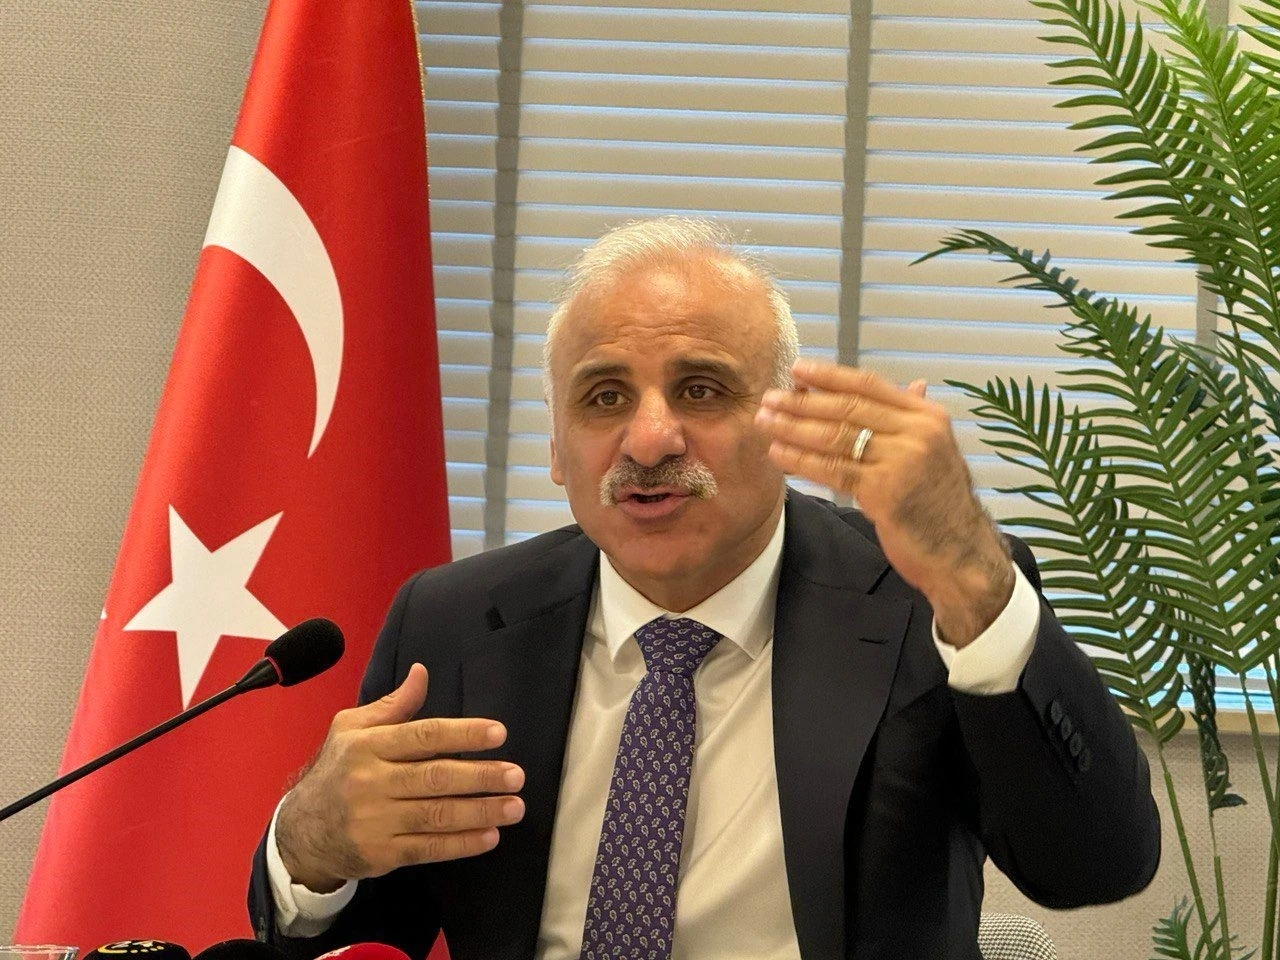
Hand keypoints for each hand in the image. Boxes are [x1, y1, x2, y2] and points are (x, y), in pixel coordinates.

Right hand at [276, 663, 525, 891]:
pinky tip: (489, 836)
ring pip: (436, 815)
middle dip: (481, 776)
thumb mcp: (352, 728)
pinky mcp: (381, 853)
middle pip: (435, 778)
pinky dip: (461, 844)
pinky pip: (428, 848)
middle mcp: (370, 781)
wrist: (301, 830)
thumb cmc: (337, 770)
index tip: (499, 733)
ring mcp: (375, 820)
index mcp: (367, 745)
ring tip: (514, 806)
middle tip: (516, 775)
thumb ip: (393, 705)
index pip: (422, 736)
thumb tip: (422, 672)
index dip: (463, 733)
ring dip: (480, 812)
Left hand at [754, 359, 1013, 646]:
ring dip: (794, 428)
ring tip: (765, 422)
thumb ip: (916, 420)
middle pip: (847, 408)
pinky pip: (833, 470)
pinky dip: (802, 460)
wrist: (961, 553)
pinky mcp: (885, 492)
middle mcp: (918, 433)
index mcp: (927, 417)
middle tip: (769, 398)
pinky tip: (778, 454)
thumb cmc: (941, 503)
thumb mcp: (936, 452)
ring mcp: (902, 461)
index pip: (870, 385)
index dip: (829, 376)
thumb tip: (913, 384)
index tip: (797, 370)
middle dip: (803, 402)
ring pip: (836, 437)